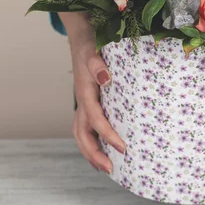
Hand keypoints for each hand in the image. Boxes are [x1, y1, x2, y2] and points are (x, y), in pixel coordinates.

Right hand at [60, 12, 125, 172]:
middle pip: (82, 134)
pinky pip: (87, 125)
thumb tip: (106, 79)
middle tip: (110, 170)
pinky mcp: (89, 100)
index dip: (108, 136)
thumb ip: (98, 64)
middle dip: (94, 154)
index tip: (123, 149)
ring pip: (81, 132)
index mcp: (84, 92)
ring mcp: (84, 102)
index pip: (96, 120)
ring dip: (91, 151)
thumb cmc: (89, 42)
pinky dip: (93, 140)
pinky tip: (104, 147)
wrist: (81, 33)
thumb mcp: (93, 49)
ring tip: (104, 167)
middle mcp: (82, 101)